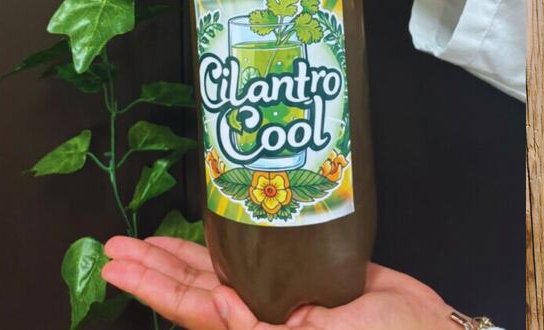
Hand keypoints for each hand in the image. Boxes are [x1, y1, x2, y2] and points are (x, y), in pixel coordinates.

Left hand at [101, 235, 457, 329]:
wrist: (429, 327)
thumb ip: (266, 329)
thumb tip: (222, 304)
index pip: (194, 312)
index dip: (156, 289)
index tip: (122, 267)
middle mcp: (263, 314)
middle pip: (196, 291)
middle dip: (154, 269)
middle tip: (114, 246)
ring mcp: (283, 293)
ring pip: (221, 272)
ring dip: (181, 256)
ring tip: (142, 240)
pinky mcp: (308, 271)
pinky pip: (259, 254)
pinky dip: (232, 240)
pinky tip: (214, 225)